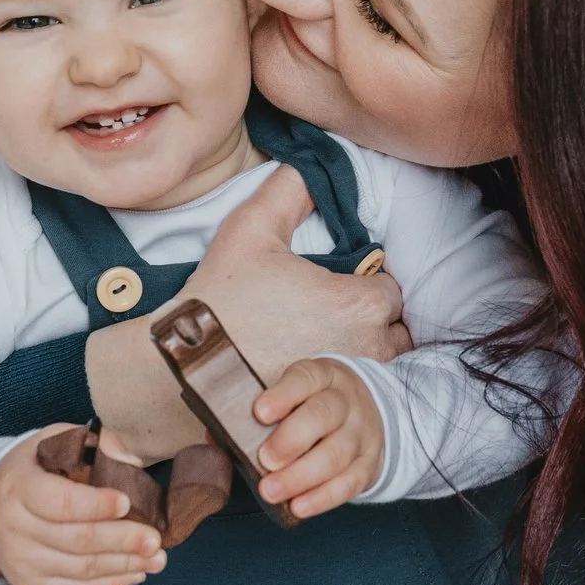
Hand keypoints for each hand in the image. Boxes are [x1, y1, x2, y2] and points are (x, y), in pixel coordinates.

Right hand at [0, 425, 165, 584]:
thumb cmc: (32, 471)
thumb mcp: (52, 443)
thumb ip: (93, 445)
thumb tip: (130, 461)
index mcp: (19, 487)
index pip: (60, 502)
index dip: (96, 505)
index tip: (127, 503)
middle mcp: (14, 528)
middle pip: (76, 540)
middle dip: (122, 541)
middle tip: (155, 540)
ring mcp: (21, 561)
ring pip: (80, 569)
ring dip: (124, 566)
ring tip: (156, 559)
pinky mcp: (30, 584)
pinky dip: (109, 584)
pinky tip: (135, 574)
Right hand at [86, 167, 410, 461]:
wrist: (187, 369)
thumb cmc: (221, 300)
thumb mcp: (250, 228)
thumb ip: (289, 188)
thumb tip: (311, 165)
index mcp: (359, 303)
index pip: (393, 289)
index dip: (370, 283)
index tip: (341, 284)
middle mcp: (368, 350)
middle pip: (397, 332)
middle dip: (374, 322)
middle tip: (333, 315)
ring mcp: (351, 389)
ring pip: (381, 369)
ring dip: (365, 356)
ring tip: (326, 345)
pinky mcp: (331, 418)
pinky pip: (358, 400)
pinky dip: (346, 390)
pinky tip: (316, 379)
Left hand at [253, 358, 386, 518]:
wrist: (367, 415)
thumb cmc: (314, 406)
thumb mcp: (294, 396)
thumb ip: (257, 415)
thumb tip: (215, 436)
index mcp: (322, 376)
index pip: (305, 379)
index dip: (283, 395)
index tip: (259, 413)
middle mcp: (346, 401)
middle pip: (324, 415)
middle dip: (292, 439)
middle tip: (265, 460)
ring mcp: (361, 433)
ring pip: (337, 453)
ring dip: (302, 476)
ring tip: (271, 492)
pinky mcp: (368, 464)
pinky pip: (349, 483)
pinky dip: (323, 498)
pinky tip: (299, 507)